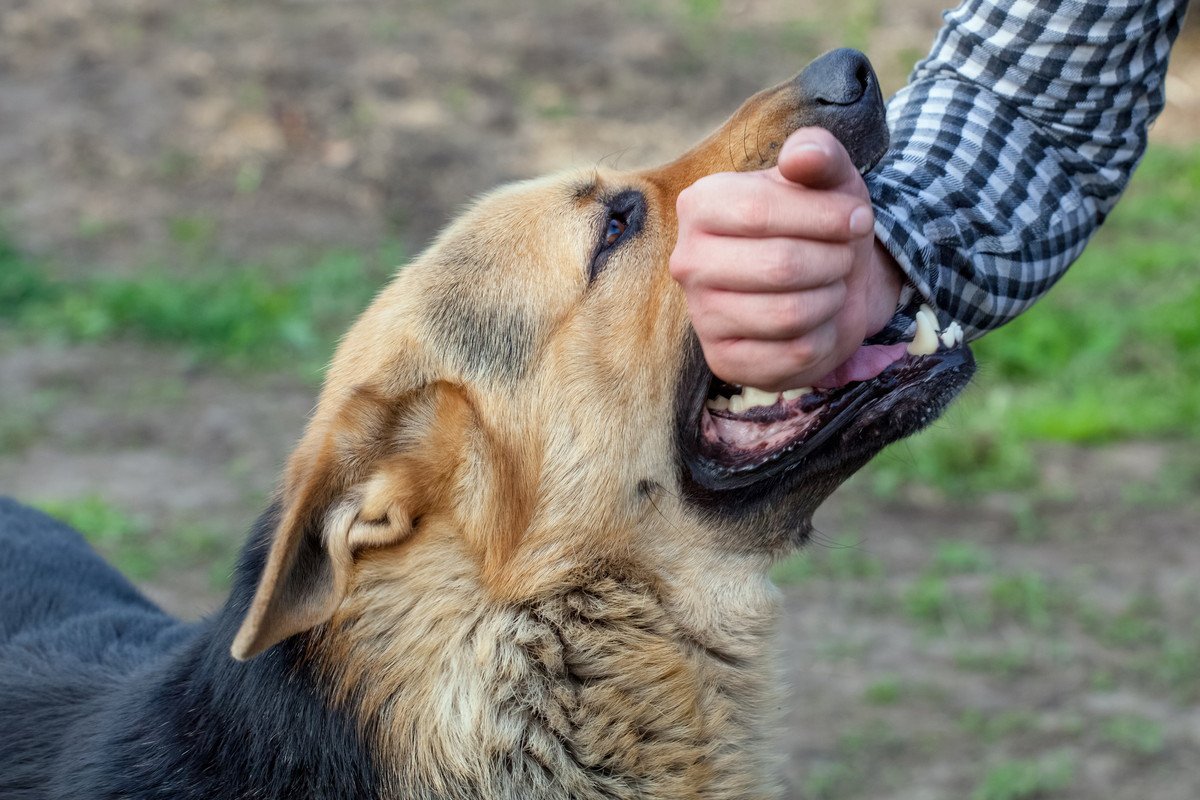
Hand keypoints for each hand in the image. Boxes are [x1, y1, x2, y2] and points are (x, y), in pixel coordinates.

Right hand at [669, 127, 902, 391]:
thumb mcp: (828, 177)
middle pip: (779, 266)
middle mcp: (689, 262)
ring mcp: (702, 316)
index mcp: (700, 205)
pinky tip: (818, 321)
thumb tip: (801, 157)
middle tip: (843, 256)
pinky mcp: (724, 362)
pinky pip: (795, 354)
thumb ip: (818, 153)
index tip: (858, 218)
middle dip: (833, 260)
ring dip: (831, 298)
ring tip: (830, 285)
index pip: (759, 211)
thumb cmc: (820, 222)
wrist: (828, 279)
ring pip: (789, 314)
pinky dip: (825, 337)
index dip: (825, 217)